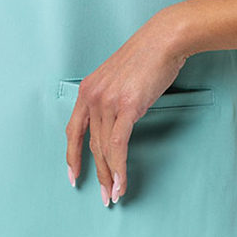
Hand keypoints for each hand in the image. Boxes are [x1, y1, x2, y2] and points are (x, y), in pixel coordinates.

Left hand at [65, 5, 191, 204]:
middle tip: (103, 196)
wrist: (163, 40)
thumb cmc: (147, 57)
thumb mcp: (119, 78)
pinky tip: (122, 182)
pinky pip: (118, 146)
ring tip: (116, 194)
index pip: (73, 130)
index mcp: (88, 90)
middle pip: (91, 145)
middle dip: (97, 174)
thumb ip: (111, 99)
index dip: (72, 156)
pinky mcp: (126, 107)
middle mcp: (92, 96)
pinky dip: (120, 168)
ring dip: (111, 176)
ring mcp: (108, 101)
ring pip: (104, 149)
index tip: (73, 176)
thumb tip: (115, 123)